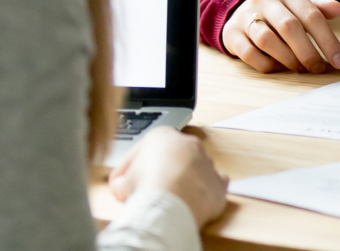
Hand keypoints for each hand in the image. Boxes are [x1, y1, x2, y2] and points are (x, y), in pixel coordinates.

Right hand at [108, 126, 228, 227]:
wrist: (170, 203)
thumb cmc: (146, 187)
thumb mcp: (122, 181)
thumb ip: (123, 179)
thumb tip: (120, 186)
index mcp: (163, 136)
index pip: (145, 149)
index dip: (132, 168)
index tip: (124, 182)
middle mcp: (188, 143)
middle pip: (172, 157)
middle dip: (160, 172)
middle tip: (147, 191)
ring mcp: (206, 161)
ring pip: (195, 168)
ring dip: (183, 181)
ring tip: (169, 199)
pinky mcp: (219, 182)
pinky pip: (214, 183)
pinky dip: (205, 191)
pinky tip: (194, 200)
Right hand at [221, 0, 339, 73]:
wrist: (243, 11)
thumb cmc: (282, 11)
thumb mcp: (301, 5)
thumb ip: (320, 8)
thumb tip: (337, 8)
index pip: (312, 15)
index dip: (328, 40)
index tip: (339, 61)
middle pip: (290, 27)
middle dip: (308, 53)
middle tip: (318, 68)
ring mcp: (245, 15)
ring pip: (267, 40)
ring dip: (287, 59)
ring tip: (299, 68)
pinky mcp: (232, 33)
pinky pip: (249, 53)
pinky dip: (266, 64)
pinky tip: (277, 67)